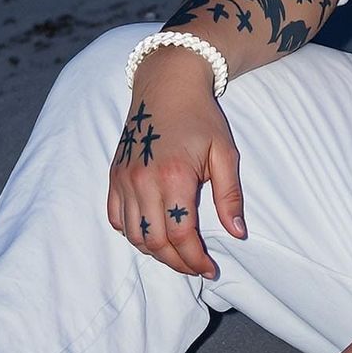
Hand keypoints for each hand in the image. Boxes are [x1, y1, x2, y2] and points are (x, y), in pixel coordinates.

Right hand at [106, 47, 245, 277]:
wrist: (168, 84)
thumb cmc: (200, 117)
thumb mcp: (225, 152)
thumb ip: (230, 196)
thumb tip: (237, 234)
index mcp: (174, 177)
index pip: (181, 235)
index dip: (196, 259)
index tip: (210, 269)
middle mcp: (143, 181)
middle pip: (155, 242)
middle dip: (177, 262)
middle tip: (195, 266)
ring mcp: (124, 179)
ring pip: (133, 235)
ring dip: (155, 251)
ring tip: (176, 252)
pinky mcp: (114, 175)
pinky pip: (115, 218)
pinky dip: (131, 233)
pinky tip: (150, 232)